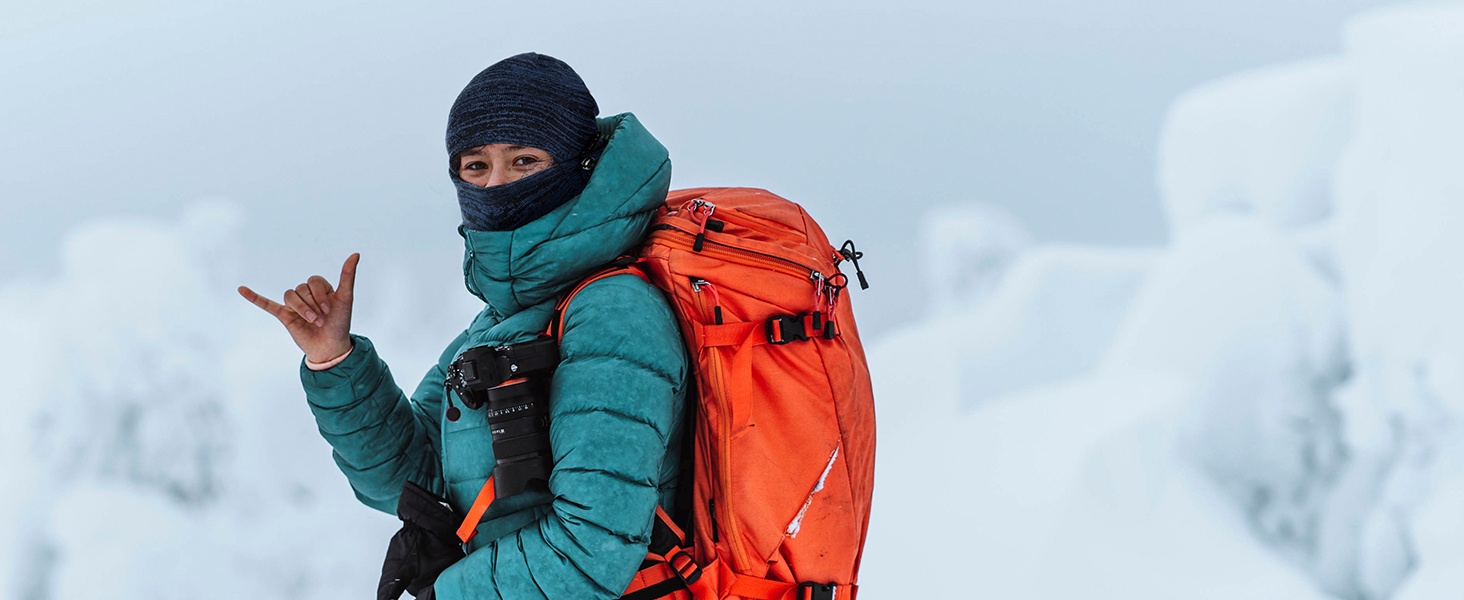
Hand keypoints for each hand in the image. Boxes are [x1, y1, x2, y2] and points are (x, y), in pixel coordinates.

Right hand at [238, 253, 359, 362]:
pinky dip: (254, 297)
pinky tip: (241, 289)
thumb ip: (348, 276)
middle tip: (322, 319)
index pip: (313, 281)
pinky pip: (266, 304)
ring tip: (313, 322)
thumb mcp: (346, 298)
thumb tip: (356, 253)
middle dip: (313, 305)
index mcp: (319, 288)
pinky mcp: (284, 316)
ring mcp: (294, 305)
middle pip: (301, 289)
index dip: (321, 295)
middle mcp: (306, 294)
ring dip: (302, 309)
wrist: (331, 347)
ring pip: (290, 296)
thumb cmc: (340, 322)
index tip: (330, 309)